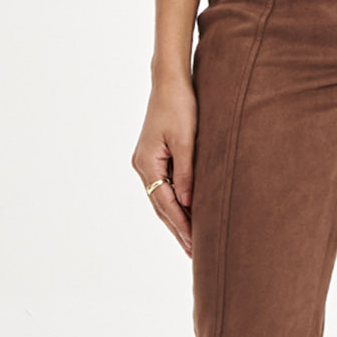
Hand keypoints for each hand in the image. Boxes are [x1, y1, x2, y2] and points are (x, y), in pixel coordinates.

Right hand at [131, 73, 196, 258]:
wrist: (170, 82)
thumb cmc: (180, 106)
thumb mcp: (186, 141)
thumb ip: (187, 173)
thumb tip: (188, 203)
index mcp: (147, 164)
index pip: (165, 203)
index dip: (181, 225)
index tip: (194, 245)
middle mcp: (142, 166)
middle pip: (160, 205)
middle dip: (177, 229)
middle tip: (194, 254)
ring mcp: (146, 162)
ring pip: (161, 198)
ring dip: (176, 218)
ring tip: (191, 240)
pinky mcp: (154, 156)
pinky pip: (164, 186)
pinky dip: (175, 202)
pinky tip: (186, 212)